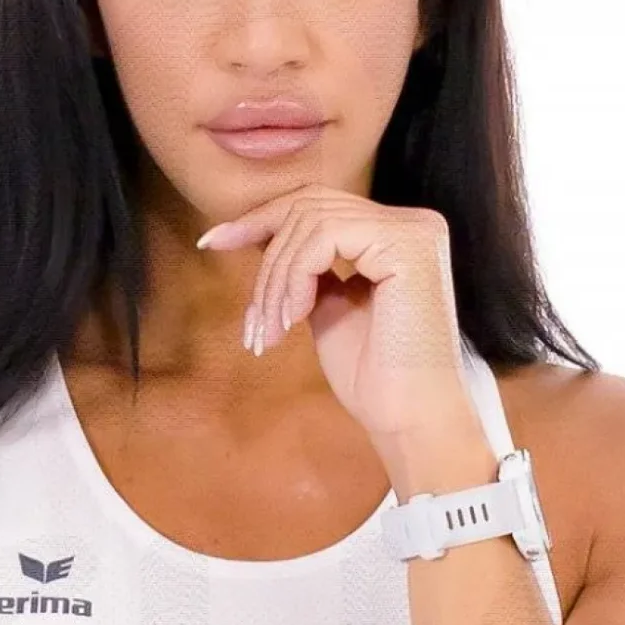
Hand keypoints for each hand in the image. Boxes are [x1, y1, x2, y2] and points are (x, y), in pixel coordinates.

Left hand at [196, 187, 477, 450]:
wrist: (406, 419)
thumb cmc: (372, 377)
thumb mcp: (327, 309)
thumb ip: (305, 269)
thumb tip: (258, 233)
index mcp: (396, 234)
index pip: (317, 205)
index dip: (260, 219)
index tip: (211, 241)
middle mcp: (411, 222)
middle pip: (309, 206)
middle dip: (265, 257)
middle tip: (253, 320)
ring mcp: (413, 230)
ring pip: (310, 222)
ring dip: (277, 279)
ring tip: (271, 331)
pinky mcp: (407, 244)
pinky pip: (324, 237)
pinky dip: (295, 277)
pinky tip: (294, 319)